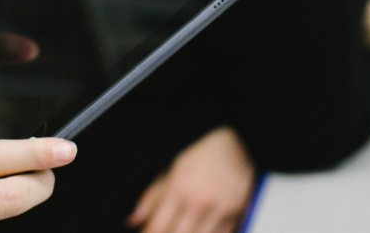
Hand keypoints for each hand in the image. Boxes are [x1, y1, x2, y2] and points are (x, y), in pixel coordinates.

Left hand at [127, 127, 254, 232]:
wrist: (232, 144)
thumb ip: (149, 198)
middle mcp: (199, 201)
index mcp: (179, 189)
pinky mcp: (237, 213)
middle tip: (165, 231)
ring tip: (184, 228)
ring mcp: (219, 209)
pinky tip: (201, 229)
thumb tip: (133, 220)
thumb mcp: (168, 172)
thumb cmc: (196, 157)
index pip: (158, 226)